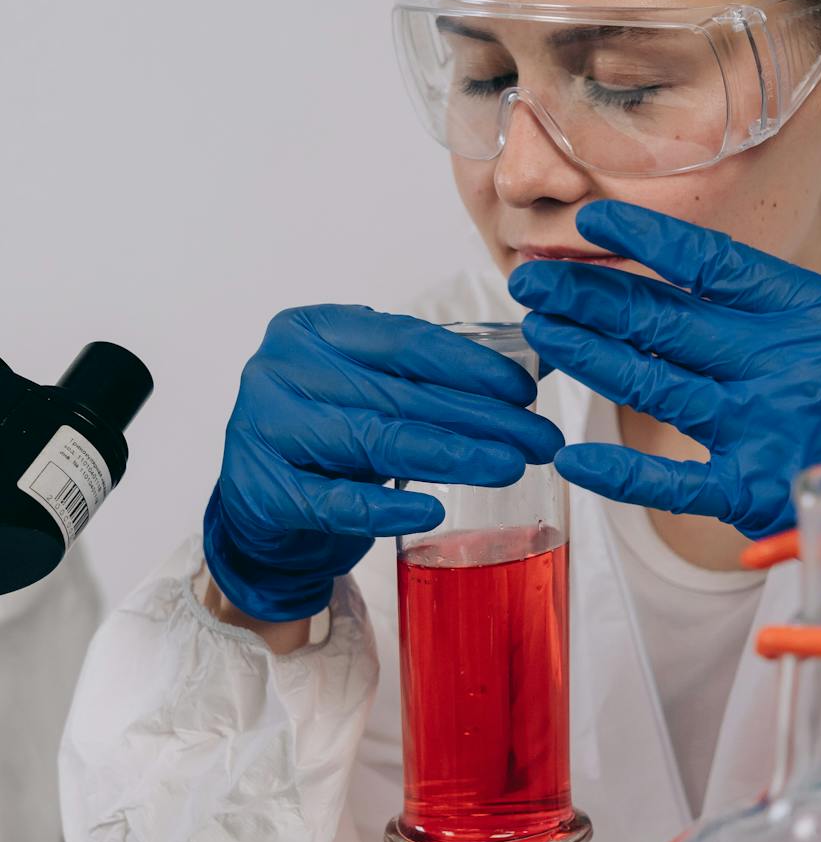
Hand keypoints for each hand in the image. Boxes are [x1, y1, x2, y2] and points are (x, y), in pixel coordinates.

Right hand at [202, 306, 563, 621]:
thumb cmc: (329, 439)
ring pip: (374, 440)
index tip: (527, 391)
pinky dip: (388, 508)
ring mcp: (265, 428)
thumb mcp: (371, 391)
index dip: (472, 366)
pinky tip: (434, 512)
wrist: (259, 506)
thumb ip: (430, 377)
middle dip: (480, 418)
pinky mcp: (263, 489)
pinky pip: (337, 501)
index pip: (405, 341)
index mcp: (314, 330)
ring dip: (451, 455)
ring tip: (508, 466)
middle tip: (540, 440)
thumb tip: (536, 371)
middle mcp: (282, 370)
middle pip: (400, 393)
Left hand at [508, 161, 820, 589]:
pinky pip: (673, 483)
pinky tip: (573, 456)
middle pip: (665, 319)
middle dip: (590, 296)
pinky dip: (622, 472)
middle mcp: (780, 362)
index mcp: (819, 313)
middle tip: (531, 280)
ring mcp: (763, 427)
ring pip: (655, 384)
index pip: (715, 264)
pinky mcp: (756, 492)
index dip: (648, 241)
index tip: (594, 221)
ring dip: (590, 357)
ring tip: (538, 334)